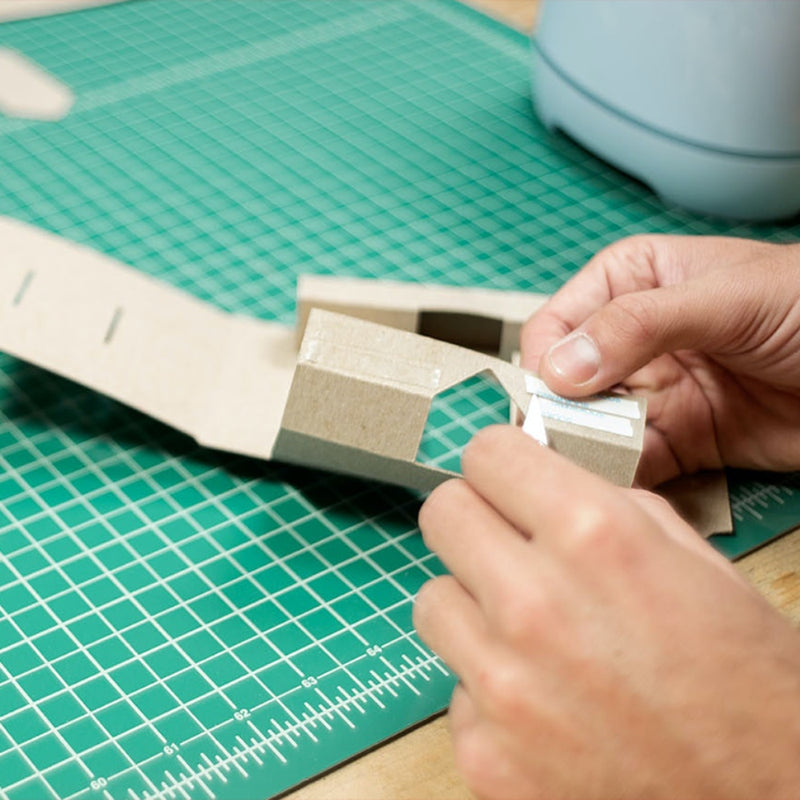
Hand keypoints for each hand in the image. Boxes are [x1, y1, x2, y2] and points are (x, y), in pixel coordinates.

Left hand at [414, 426, 799, 799]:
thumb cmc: (750, 687)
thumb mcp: (697, 563)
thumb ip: (611, 510)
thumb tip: (546, 487)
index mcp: (594, 537)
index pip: (486, 453)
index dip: (499, 462)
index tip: (505, 477)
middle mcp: (534, 604)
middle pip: (442, 514)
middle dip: (473, 518)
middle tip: (504, 542)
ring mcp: (502, 685)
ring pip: (433, 599)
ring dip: (472, 604)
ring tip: (525, 630)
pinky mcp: (485, 754)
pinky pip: (455, 687)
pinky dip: (486, 686)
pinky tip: (541, 700)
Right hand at [521, 235, 799, 485]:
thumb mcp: (726, 298)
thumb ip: (639, 324)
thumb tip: (561, 367)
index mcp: (628, 284)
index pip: (555, 325)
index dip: (544, 365)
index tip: (549, 403)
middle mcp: (629, 340)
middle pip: (566, 384)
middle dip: (561, 417)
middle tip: (563, 449)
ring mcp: (654, 393)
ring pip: (593, 428)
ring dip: (588, 452)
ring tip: (590, 473)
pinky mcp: (679, 440)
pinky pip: (632, 463)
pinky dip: (621, 478)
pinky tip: (619, 487)